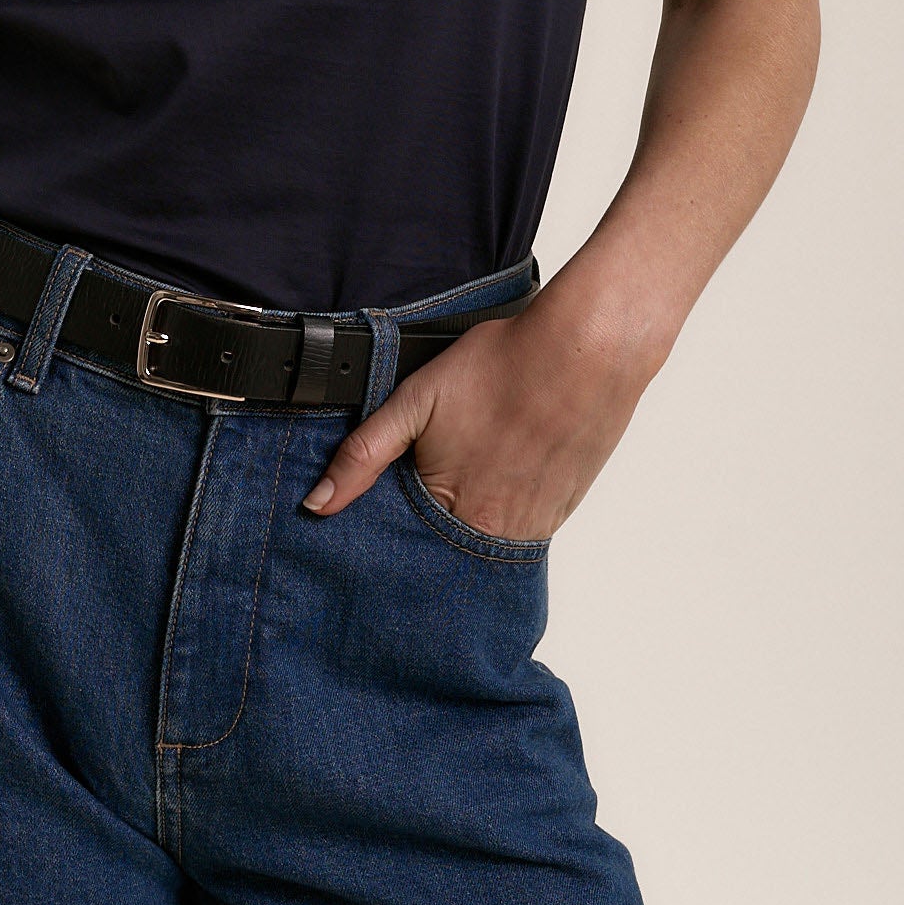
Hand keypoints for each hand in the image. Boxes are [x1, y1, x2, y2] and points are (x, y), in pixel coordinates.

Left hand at [298, 274, 660, 540]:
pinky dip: (506, 512)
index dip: (391, 534)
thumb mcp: (415, 401)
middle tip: (432, 485)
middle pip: (447, 554)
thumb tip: (318, 504)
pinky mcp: (564, 508)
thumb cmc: (502, 367)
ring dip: (469, 525)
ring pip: (486, 545)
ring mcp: (535, 524)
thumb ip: (363, 455)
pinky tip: (502, 473)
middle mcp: (495, 531)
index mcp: (452, 510)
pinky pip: (523, 529)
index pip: (406, 547)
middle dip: (429, 536)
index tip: (383, 519)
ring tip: (467, 477)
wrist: (586, 350)